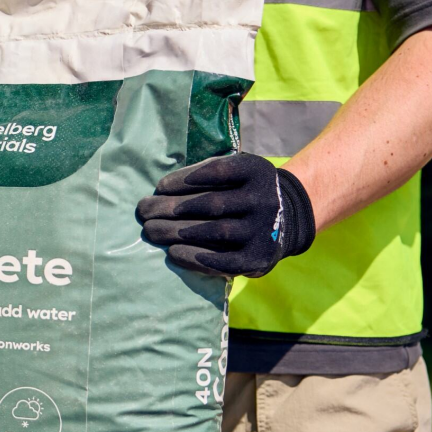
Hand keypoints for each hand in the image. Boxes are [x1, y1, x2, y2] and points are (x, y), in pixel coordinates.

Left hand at [136, 153, 314, 277]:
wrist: (288, 217)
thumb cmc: (245, 190)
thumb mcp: (237, 170)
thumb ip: (208, 173)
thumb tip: (162, 190)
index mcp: (256, 171)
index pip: (216, 172)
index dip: (184, 179)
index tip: (159, 187)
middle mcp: (264, 199)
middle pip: (211, 204)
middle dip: (171, 208)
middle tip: (143, 211)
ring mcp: (263, 230)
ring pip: (215, 231)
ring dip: (177, 232)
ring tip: (151, 231)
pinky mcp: (258, 258)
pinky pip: (223, 261)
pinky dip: (196, 257)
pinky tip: (172, 253)